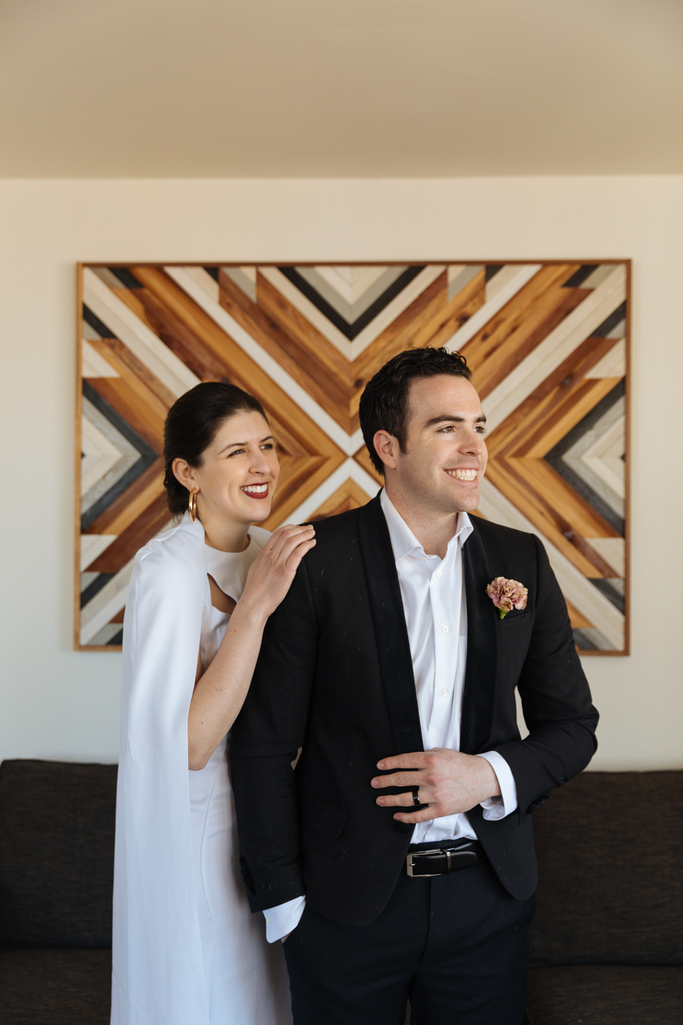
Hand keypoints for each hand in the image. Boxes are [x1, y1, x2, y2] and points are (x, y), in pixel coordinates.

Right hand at [240, 523, 315, 618]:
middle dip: (300, 529)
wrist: (254, 603)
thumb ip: (264, 560)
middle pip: (286, 534)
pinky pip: (297, 553)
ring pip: (293, 541)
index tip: (298, 527)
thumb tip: (271, 556)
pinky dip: (306, 545)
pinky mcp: (285, 572)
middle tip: (309, 528)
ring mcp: (277, 563)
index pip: (277, 533)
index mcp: (263, 554)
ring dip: (305, 535)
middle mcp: (270, 556)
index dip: (290, 528)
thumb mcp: (256, 570)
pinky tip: (312, 543)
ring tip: (312, 534)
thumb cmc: (256, 591)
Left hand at [371, 748, 500, 823]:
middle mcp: (431, 777)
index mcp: (431, 760)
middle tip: (375, 783)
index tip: (380, 766)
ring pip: (406, 798)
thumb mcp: (443, 752)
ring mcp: (435, 794)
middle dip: (384, 781)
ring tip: (380, 799)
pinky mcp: (441, 809)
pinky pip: (419, 815)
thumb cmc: (462, 764)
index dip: (388, 764)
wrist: (482, 778)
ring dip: (390, 800)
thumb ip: (425, 756)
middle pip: (400, 779)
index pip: (403, 761)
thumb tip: (407, 761)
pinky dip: (405, 817)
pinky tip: (397, 815)